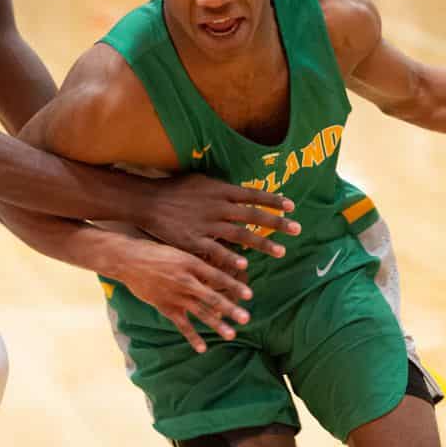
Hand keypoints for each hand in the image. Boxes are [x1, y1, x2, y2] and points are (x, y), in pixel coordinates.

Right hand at [116, 241, 253, 352]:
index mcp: (191, 263)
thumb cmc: (155, 251)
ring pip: (200, 312)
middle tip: (247, 318)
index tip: (249, 294)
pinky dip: (192, 337)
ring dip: (218, 325)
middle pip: (212, 297)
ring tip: (232, 334)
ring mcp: (175, 295)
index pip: (217, 276)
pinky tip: (203, 348)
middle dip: (230, 309)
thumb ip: (197, 261)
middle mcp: (185, 280)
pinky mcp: (165, 306)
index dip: (234, 285)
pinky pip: (182, 325)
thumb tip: (217, 265)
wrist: (128, 259)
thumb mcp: (179, 250)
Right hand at [142, 174, 302, 274]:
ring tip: (281, 252)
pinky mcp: (195, 240)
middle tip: (297, 229)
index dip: (273, 200)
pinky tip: (245, 266)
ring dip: (262, 244)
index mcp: (221, 190)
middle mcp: (218, 206)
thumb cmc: (174, 189)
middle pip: (253, 215)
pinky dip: (232, 258)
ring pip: (241, 235)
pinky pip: (217, 251)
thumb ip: (222, 188)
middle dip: (277, 223)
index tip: (292, 206)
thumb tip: (239, 189)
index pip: (253, 194)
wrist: (148, 202)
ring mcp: (208, 224)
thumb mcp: (201, 181)